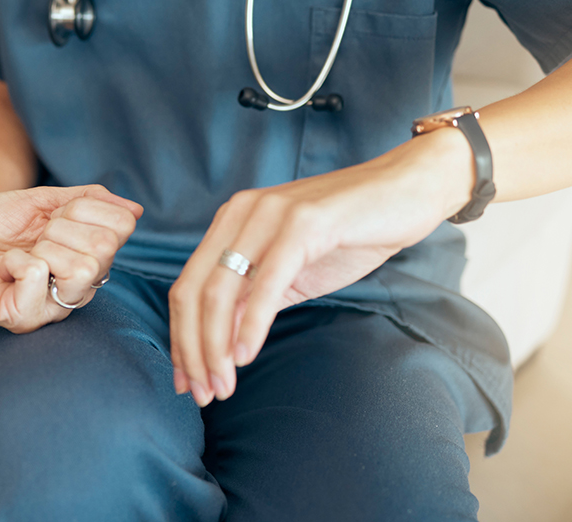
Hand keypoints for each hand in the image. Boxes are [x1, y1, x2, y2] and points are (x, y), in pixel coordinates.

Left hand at [0, 185, 142, 332]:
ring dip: (43, 247)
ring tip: (17, 253)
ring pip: (81, 270)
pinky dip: (19, 263)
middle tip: (32, 235)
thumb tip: (135, 210)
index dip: (85, 210)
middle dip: (63, 228)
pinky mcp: (20, 318)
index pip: (119, 230)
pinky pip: (40, 281)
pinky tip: (3, 267)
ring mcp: (49, 305)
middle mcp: (73, 286)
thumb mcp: (37, 200)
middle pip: (104, 251)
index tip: (52, 213)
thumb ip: (86, 201)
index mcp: (82, 257)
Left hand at [169, 128, 474, 406]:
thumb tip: (218, 346)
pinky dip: (252, 323)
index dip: (181, 338)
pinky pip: (266, 282)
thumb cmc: (349, 234)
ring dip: (216, 346)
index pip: (187, 287)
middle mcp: (241, 213)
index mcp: (231, 222)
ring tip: (223, 385)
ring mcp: (269, 215)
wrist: (406, 192)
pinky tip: (246, 355)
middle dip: (193, 350)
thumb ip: (253, 301)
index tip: (186, 381)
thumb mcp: (291, 274)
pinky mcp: (303, 224)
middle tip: (202, 394)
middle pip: (194, 291)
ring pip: (221, 289)